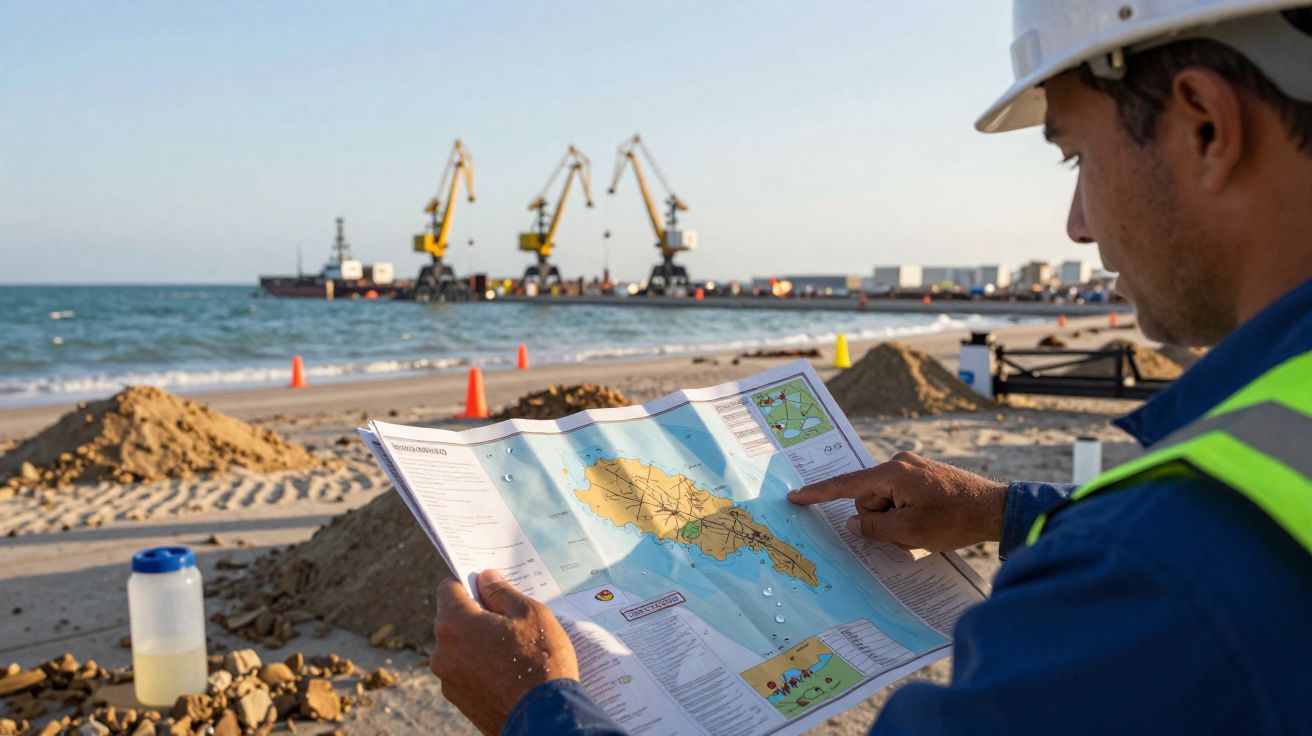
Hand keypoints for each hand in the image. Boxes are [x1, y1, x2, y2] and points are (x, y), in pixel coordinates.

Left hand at [430, 570, 579, 734]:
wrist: (544, 718)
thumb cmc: (540, 661)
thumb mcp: (530, 613)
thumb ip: (502, 592)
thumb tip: (485, 578)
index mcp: (454, 623)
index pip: (448, 588)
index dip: (469, 583)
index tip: (489, 587)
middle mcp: (442, 651)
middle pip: (453, 619)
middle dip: (476, 614)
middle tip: (509, 618)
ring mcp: (448, 680)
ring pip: (459, 647)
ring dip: (478, 643)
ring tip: (513, 649)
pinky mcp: (459, 701)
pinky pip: (466, 672)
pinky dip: (481, 667)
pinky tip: (508, 671)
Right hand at [787, 451, 1006, 551]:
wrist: (997, 510)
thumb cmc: (954, 521)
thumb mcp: (908, 533)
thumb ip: (872, 529)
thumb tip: (852, 524)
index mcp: (892, 473)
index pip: (845, 485)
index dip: (818, 493)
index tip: (794, 497)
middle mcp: (899, 464)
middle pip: (867, 499)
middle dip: (880, 519)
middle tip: (909, 531)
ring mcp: (912, 469)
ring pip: (884, 502)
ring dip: (895, 519)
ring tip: (925, 527)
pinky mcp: (923, 476)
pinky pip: (899, 498)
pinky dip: (906, 514)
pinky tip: (928, 522)